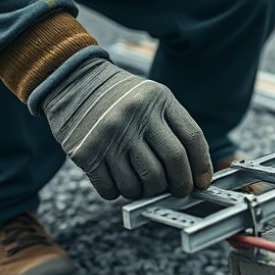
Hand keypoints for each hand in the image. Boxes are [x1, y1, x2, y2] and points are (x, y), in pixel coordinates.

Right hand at [40, 57, 212, 198]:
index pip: (192, 139)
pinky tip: (118, 180)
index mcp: (158, 100)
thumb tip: (194, 173)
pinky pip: (112, 190)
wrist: (72, 82)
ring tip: (143, 183)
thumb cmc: (120, 97)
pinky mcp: (86, 153)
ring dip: (147, 191)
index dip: (202, 166)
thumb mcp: (152, 97)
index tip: (202, 183)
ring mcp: (109, 135)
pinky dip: (119, 193)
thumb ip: (174, 127)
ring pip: (143, 183)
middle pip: (172, 163)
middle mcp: (135, 116)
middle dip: (180, 185)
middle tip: (178, 192)